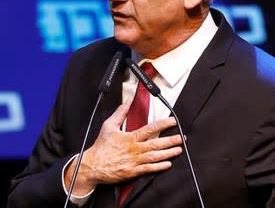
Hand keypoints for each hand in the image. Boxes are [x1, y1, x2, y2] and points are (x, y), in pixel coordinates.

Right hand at [64, 102, 182, 194]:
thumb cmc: (101, 147)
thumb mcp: (108, 126)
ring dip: (169, 153)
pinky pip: (149, 169)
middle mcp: (134, 149)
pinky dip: (159, 167)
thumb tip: (127, 102)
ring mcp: (135, 161)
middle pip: (157, 144)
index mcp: (130, 137)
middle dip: (171, 140)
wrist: (93, 165)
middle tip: (181, 137)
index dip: (163, 124)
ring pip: (156, 156)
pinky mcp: (133, 172)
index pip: (150, 128)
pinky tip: (168, 164)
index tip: (173, 121)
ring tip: (179, 149)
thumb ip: (120, 113)